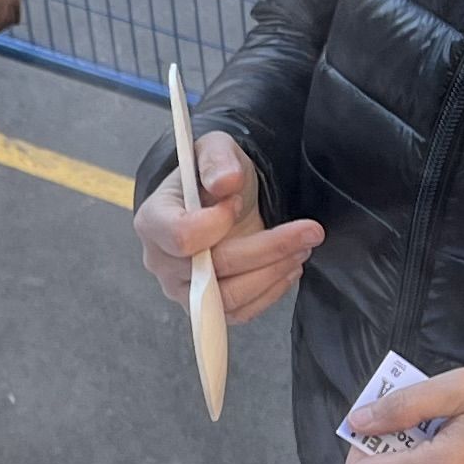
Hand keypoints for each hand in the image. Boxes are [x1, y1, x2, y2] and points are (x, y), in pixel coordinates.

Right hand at [137, 128, 322, 323]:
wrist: (219, 201)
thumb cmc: (212, 177)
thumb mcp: (216, 151)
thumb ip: (217, 161)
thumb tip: (225, 183)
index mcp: (154, 221)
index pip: (182, 237)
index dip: (217, 224)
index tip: (238, 202)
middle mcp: (161, 262)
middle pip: (214, 271)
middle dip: (268, 249)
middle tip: (309, 230)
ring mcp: (183, 290)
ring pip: (230, 299)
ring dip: (274, 273)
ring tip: (302, 248)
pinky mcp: (207, 307)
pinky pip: (240, 313)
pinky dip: (271, 292)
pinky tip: (289, 267)